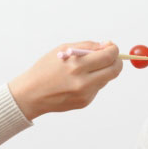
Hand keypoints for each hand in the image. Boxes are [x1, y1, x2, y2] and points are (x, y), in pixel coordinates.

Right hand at [8, 41, 122, 119]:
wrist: (31, 94)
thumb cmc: (45, 68)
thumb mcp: (63, 49)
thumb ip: (87, 46)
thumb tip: (106, 46)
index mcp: (77, 66)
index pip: (108, 57)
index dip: (113, 49)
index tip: (111, 46)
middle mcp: (83, 82)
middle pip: (114, 70)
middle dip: (116, 61)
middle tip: (111, 56)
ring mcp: (85, 94)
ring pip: (106, 79)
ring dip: (103, 70)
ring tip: (86, 68)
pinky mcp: (85, 102)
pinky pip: (97, 88)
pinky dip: (93, 81)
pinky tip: (77, 81)